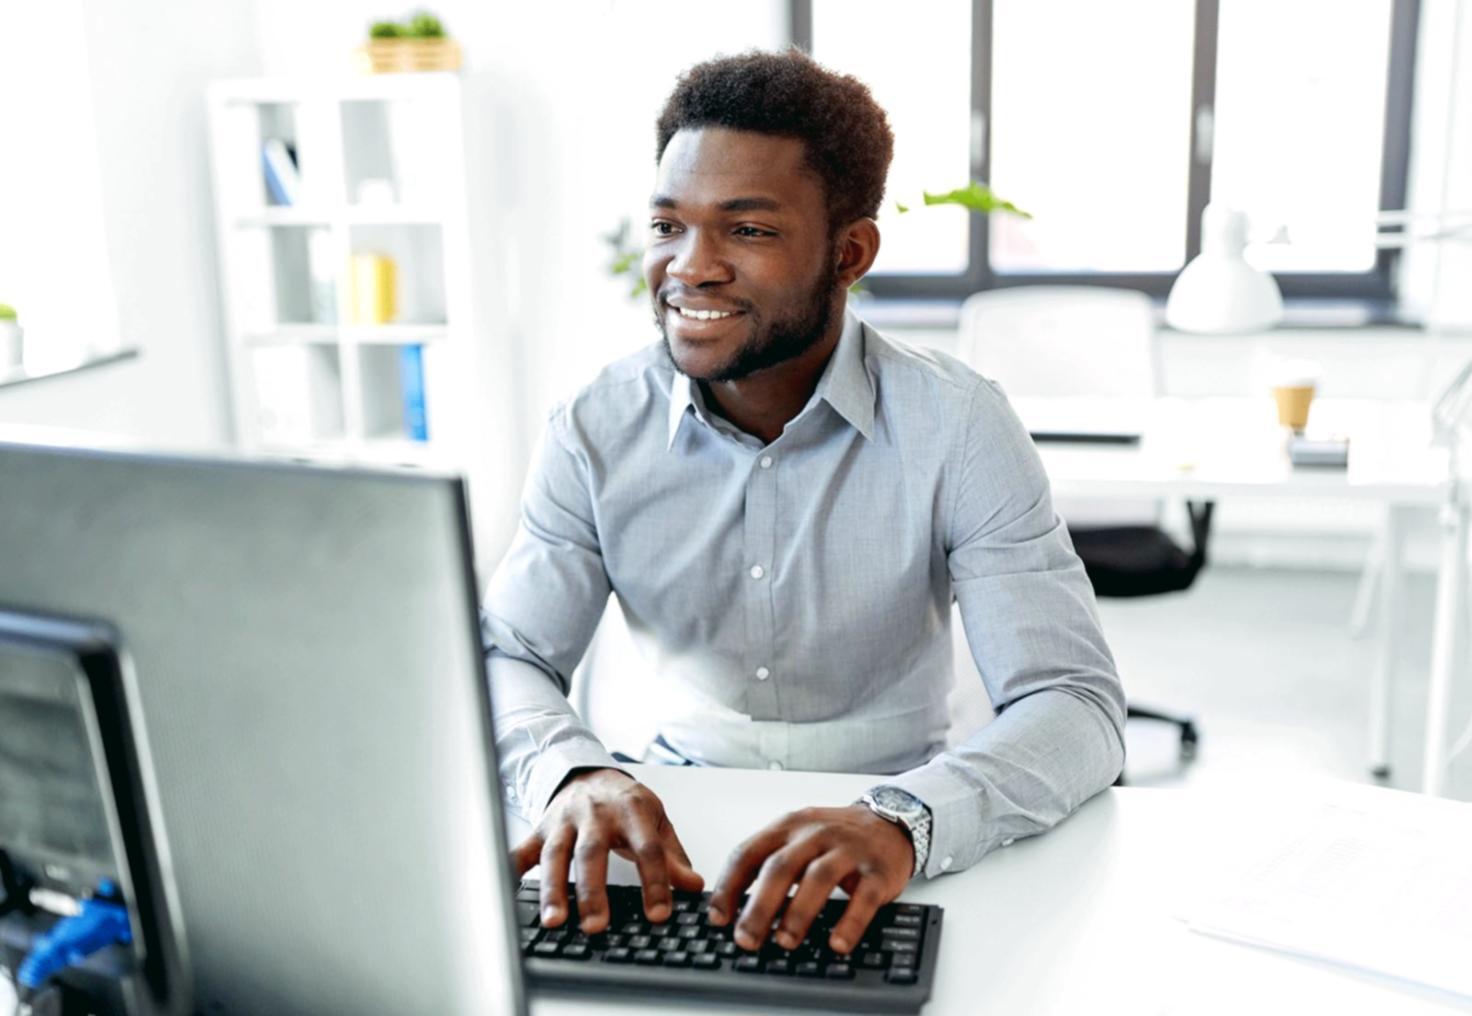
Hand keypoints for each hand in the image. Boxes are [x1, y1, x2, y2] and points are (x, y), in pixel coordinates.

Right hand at [511, 767, 703, 933]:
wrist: (590, 773)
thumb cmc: (626, 803)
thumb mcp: (657, 823)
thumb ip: (672, 856)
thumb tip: (693, 886)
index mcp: (631, 810)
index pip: (646, 848)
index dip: (655, 881)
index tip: (659, 913)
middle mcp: (595, 814)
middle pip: (592, 852)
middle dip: (593, 891)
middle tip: (596, 926)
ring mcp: (563, 820)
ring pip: (554, 854)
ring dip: (553, 889)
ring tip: (555, 921)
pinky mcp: (540, 828)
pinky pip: (522, 849)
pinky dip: (512, 870)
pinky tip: (507, 893)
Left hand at [707, 805, 913, 954]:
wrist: (888, 822)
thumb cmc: (835, 838)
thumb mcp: (797, 838)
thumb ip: (768, 865)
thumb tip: (734, 910)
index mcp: (787, 826)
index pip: (748, 853)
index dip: (729, 886)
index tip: (717, 918)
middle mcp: (815, 834)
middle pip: (780, 867)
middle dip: (759, 906)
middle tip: (746, 939)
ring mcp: (848, 850)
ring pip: (818, 878)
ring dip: (798, 913)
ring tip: (785, 942)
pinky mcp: (878, 870)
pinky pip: (863, 898)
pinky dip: (849, 922)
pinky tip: (837, 944)